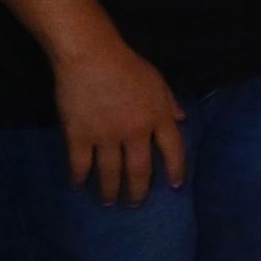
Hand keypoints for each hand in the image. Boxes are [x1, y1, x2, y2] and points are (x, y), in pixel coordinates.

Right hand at [54, 38, 186, 205]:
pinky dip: (78, 177)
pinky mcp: (79, 135)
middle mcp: (135, 132)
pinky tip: (77, 186)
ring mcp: (106, 136)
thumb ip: (169, 102)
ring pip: (110, 173)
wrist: (90, 56)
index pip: (173, 150)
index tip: (174, 186)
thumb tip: (183, 119)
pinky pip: (80, 164)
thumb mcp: (157, 81)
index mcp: (158, 118)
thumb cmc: (126, 64)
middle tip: (135, 204)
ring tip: (109, 202)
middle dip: (138, 191)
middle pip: (140, 170)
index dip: (175, 170)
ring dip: (110, 191)